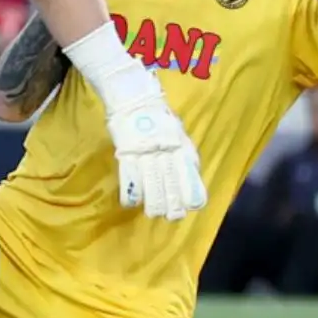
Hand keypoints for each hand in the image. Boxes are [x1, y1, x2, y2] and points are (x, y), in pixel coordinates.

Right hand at [106, 90, 208, 221]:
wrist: (135, 100)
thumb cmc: (159, 119)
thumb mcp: (180, 135)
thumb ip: (186, 155)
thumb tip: (192, 176)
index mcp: (182, 147)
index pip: (190, 176)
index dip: (192, 194)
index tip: (192, 207)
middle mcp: (166, 152)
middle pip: (171, 184)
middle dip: (172, 204)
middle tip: (171, 217)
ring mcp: (145, 153)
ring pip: (151, 184)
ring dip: (153, 203)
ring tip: (153, 214)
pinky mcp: (126, 153)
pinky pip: (129, 178)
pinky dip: (131, 194)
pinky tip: (132, 203)